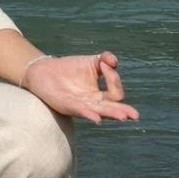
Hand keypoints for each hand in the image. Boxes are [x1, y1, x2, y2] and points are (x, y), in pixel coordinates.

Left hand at [23, 51, 138, 124]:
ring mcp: (82, 106)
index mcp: (101, 95)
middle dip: (123, 111)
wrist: (45, 71)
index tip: (104, 63)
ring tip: (122, 117)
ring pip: (100, 112)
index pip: (116, 92)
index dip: (114, 78)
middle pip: (112, 109)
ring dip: (111, 114)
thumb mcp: (90, 62)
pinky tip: (96, 118)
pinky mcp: (68, 105)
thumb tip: (114, 61)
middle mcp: (94, 103)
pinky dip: (89, 114)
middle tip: (134, 115)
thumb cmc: (70, 69)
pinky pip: (81, 111)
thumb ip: (104, 59)